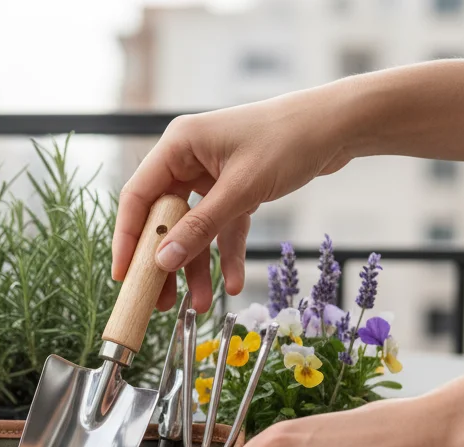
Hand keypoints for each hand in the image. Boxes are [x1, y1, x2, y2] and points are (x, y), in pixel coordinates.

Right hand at [112, 84, 358, 311]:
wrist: (339, 125)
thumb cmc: (289, 140)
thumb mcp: (242, 189)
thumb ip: (200, 227)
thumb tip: (163, 261)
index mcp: (179, 145)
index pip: (138, 196)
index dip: (128, 239)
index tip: (124, 276)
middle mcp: (189, 158)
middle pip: (163, 218)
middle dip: (166, 261)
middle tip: (160, 300)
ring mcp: (212, 174)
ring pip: (193, 228)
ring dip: (198, 266)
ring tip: (201, 304)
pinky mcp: (235, 187)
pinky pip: (222, 227)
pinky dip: (227, 254)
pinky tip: (234, 283)